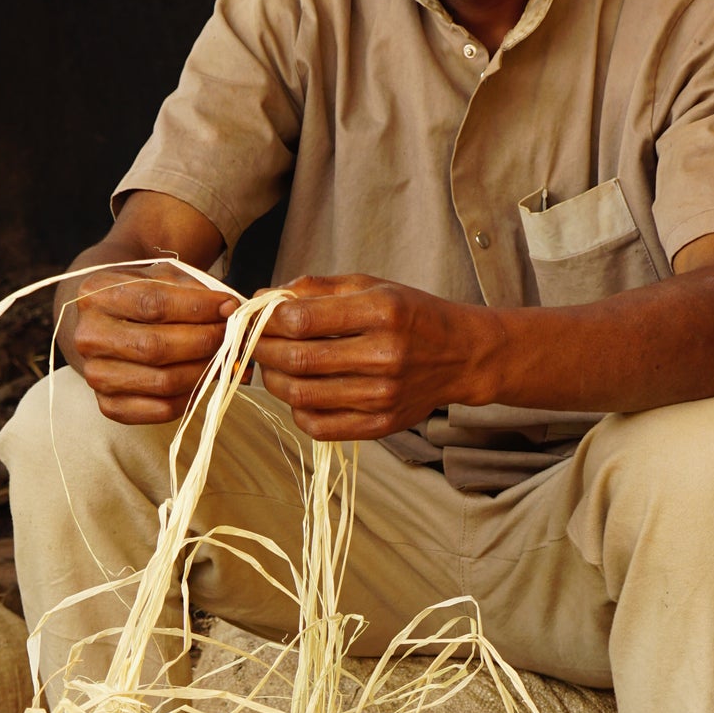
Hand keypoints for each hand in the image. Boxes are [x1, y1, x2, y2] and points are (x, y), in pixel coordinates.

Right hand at [61, 262, 237, 423]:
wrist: (107, 324)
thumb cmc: (140, 297)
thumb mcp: (160, 278)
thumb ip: (193, 289)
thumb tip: (231, 311)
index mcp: (95, 295)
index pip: (153, 304)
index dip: (197, 308)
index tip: (229, 307)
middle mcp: (88, 337)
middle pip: (156, 346)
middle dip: (204, 341)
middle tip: (232, 336)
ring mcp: (95, 375)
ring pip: (162, 381)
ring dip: (203, 370)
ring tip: (224, 357)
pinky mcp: (109, 405)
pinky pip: (161, 409)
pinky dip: (191, 396)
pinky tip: (204, 378)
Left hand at [256, 274, 496, 439]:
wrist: (462, 355)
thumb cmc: (411, 315)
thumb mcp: (372, 286)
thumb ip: (317, 289)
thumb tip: (263, 298)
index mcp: (382, 312)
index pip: (302, 320)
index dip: (266, 320)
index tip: (252, 317)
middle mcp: (385, 355)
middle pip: (298, 359)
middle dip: (262, 349)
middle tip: (251, 342)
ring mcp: (384, 395)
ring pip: (302, 395)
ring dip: (273, 379)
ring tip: (271, 365)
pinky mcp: (381, 425)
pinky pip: (320, 426)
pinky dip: (297, 409)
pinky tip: (298, 392)